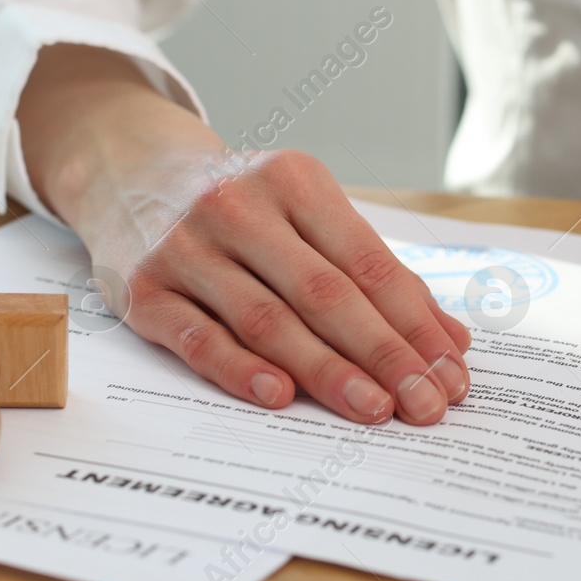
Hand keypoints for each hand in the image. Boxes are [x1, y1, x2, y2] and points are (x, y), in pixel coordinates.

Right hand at [18, 45, 470, 424]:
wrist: (129, 169)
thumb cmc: (239, 203)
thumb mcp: (303, 210)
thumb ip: (372, 272)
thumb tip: (450, 341)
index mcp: (293, 179)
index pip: (368, 262)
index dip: (415, 321)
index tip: (451, 372)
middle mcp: (238, 206)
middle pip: (325, 292)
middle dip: (384, 354)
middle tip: (426, 405)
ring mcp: (187, 247)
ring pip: (267, 318)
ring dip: (326, 370)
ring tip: (374, 411)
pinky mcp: (144, 290)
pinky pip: (198, 338)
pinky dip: (241, 369)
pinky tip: (281, 397)